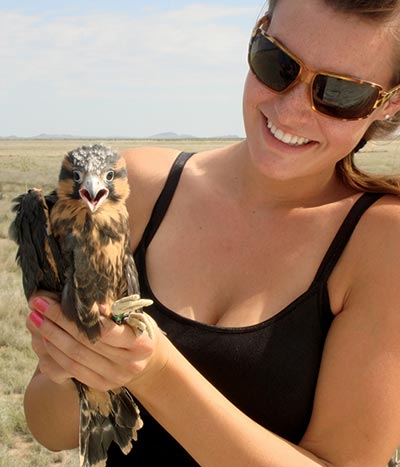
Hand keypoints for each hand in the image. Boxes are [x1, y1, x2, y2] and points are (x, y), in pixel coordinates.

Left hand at [26, 293, 165, 391]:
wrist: (147, 359)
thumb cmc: (138, 328)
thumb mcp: (135, 315)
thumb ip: (116, 310)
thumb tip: (90, 303)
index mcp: (141, 344)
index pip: (105, 331)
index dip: (77, 316)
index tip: (55, 299)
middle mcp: (129, 364)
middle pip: (85, 343)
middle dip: (57, 322)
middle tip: (37, 306)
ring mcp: (115, 378)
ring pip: (75, 358)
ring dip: (50, 338)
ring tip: (35, 319)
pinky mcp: (102, 385)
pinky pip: (72, 370)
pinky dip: (55, 355)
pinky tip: (43, 340)